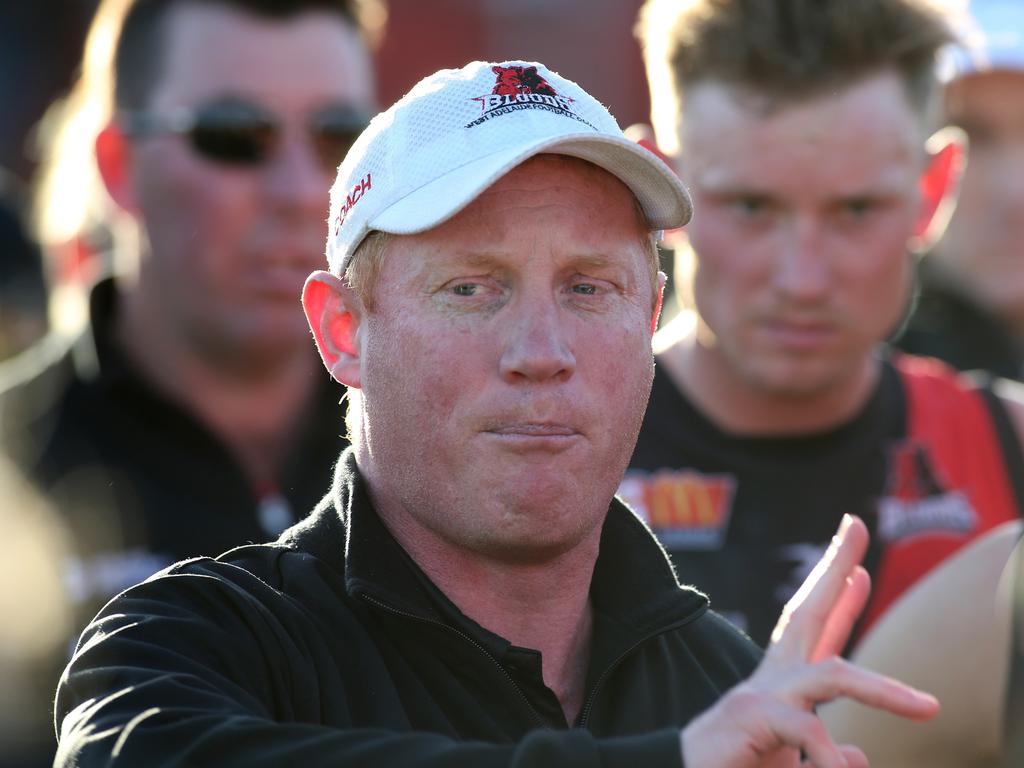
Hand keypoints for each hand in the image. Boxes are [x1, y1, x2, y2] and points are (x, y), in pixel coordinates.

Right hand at [680, 514, 939, 767]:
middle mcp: (771, 679)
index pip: (814, 633)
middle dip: (833, 567)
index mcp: (781, 687)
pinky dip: (830, 756)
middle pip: (807, 611)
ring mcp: (760, 693)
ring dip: (882, 689)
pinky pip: (808, 729)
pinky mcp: (753, 716)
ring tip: (927, 708)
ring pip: (832, 673)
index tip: (861, 570)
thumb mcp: (788, 759)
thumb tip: (859, 756)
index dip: (840, 601)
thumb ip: (822, 750)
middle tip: (856, 524)